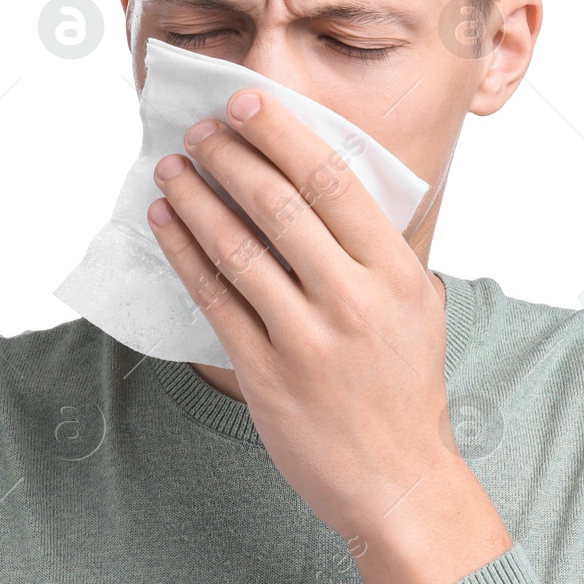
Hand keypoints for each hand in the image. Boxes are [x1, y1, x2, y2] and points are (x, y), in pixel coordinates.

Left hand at [146, 86, 511, 583]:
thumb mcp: (417, 305)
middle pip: (280, 204)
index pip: (333, 181)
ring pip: (238, 247)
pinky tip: (166, 223)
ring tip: (170, 168)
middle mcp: (354, 300)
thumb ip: (376, 247)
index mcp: (396, 273)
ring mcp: (308, 339)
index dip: (282, 134)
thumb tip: (320, 178)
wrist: (398, 480)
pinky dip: (184, 253)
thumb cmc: (404, 386)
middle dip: (230, 156)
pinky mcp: (266, 374)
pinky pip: (214, 298)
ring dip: (195, 198)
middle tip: (199, 130)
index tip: (245, 103)